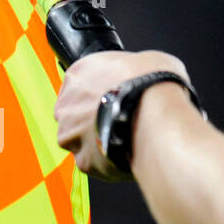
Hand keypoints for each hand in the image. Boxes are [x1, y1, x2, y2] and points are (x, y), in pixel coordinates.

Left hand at [54, 49, 191, 181]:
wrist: (156, 116)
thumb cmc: (152, 84)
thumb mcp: (146, 60)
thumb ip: (130, 71)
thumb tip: (140, 76)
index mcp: (79, 73)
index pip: (79, 85)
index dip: (97, 94)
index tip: (111, 99)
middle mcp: (67, 104)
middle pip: (74, 115)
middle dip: (91, 120)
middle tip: (117, 121)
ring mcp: (71, 134)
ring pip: (78, 141)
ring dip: (96, 142)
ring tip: (124, 140)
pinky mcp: (83, 160)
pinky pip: (92, 163)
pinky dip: (106, 162)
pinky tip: (125, 154)